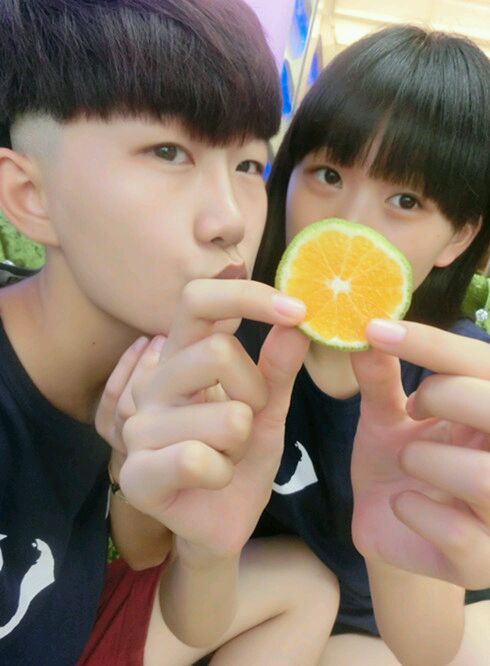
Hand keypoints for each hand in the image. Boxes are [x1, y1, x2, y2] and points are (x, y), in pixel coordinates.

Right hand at [100, 279, 307, 563]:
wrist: (222, 521)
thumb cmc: (240, 457)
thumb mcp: (268, 408)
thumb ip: (279, 367)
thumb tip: (297, 322)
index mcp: (182, 356)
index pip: (196, 299)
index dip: (246, 295)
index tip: (299, 310)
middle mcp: (154, 383)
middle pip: (217, 353)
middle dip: (255, 394)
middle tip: (248, 422)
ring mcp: (138, 427)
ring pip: (223, 415)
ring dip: (241, 442)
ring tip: (227, 455)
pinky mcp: (136, 473)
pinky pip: (197, 459)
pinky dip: (223, 473)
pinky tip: (211, 480)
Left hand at [350, 319, 489, 588]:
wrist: (391, 527)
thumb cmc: (398, 461)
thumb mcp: (386, 417)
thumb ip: (381, 380)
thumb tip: (367, 330)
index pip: (483, 364)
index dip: (433, 344)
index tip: (376, 329)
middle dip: (444, 396)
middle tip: (413, 407)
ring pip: (484, 476)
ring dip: (426, 459)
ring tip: (407, 461)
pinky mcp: (482, 562)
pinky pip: (458, 534)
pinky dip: (414, 510)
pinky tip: (402, 504)